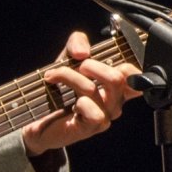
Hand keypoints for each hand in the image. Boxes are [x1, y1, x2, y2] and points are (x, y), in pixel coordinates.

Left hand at [21, 30, 141, 155]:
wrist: (37, 116)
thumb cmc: (57, 89)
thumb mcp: (67, 58)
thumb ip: (77, 43)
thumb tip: (83, 52)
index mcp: (113, 86)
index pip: (134, 75)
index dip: (122, 64)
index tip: (100, 60)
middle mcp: (113, 102)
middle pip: (116, 78)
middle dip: (89, 64)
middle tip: (73, 66)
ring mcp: (104, 116)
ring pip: (92, 89)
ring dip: (69, 77)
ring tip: (53, 77)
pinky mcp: (91, 128)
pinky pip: (93, 112)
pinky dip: (77, 102)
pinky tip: (69, 105)